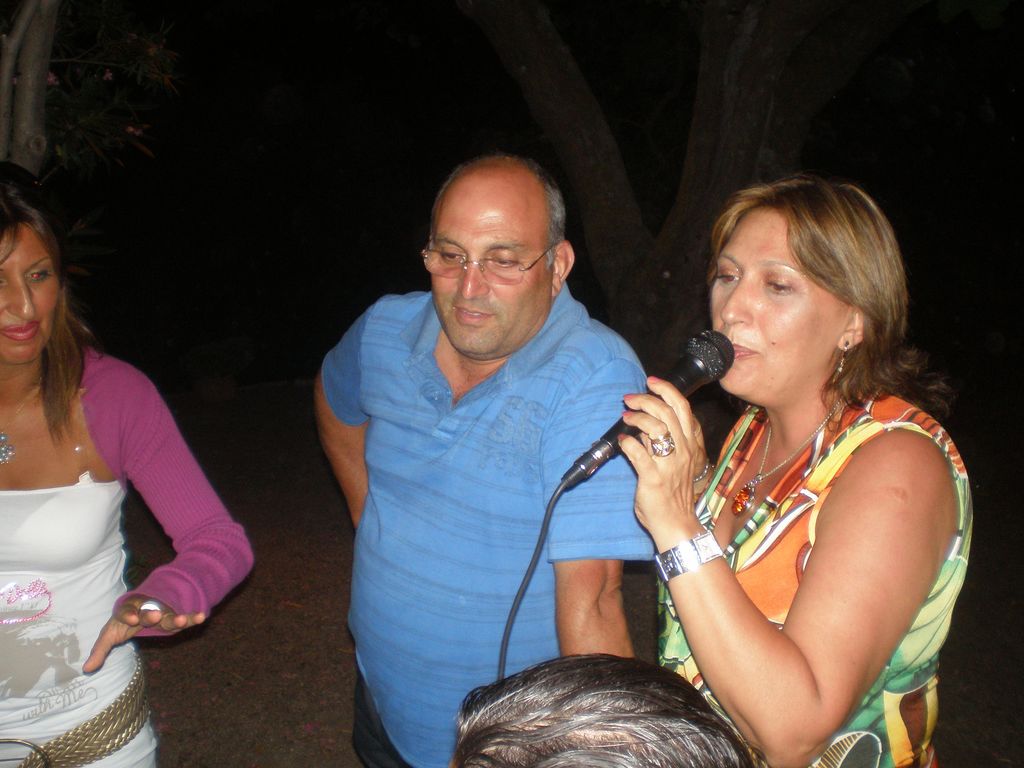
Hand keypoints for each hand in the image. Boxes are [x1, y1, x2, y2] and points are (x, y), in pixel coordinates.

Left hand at [82, 596, 205, 672]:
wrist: (140, 605)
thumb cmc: (122, 622)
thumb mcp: (109, 634)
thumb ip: (100, 650)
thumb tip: (87, 670)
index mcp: (126, 611)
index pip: (125, 612)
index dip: (128, 615)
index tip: (131, 620)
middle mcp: (144, 609)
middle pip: (148, 612)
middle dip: (151, 614)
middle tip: (156, 615)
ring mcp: (160, 612)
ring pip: (167, 615)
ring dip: (175, 617)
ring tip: (185, 619)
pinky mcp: (172, 617)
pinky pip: (183, 619)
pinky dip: (191, 618)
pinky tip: (201, 617)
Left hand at [619, 376, 709, 548]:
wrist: (676, 524)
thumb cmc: (674, 494)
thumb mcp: (677, 462)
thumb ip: (664, 442)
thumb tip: (645, 423)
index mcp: (690, 445)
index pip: (683, 408)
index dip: (667, 390)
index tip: (651, 382)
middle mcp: (683, 451)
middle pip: (668, 412)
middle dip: (646, 399)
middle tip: (629, 398)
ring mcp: (669, 464)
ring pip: (657, 427)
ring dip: (637, 418)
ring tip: (625, 418)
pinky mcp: (653, 478)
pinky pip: (639, 453)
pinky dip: (627, 443)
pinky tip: (622, 442)